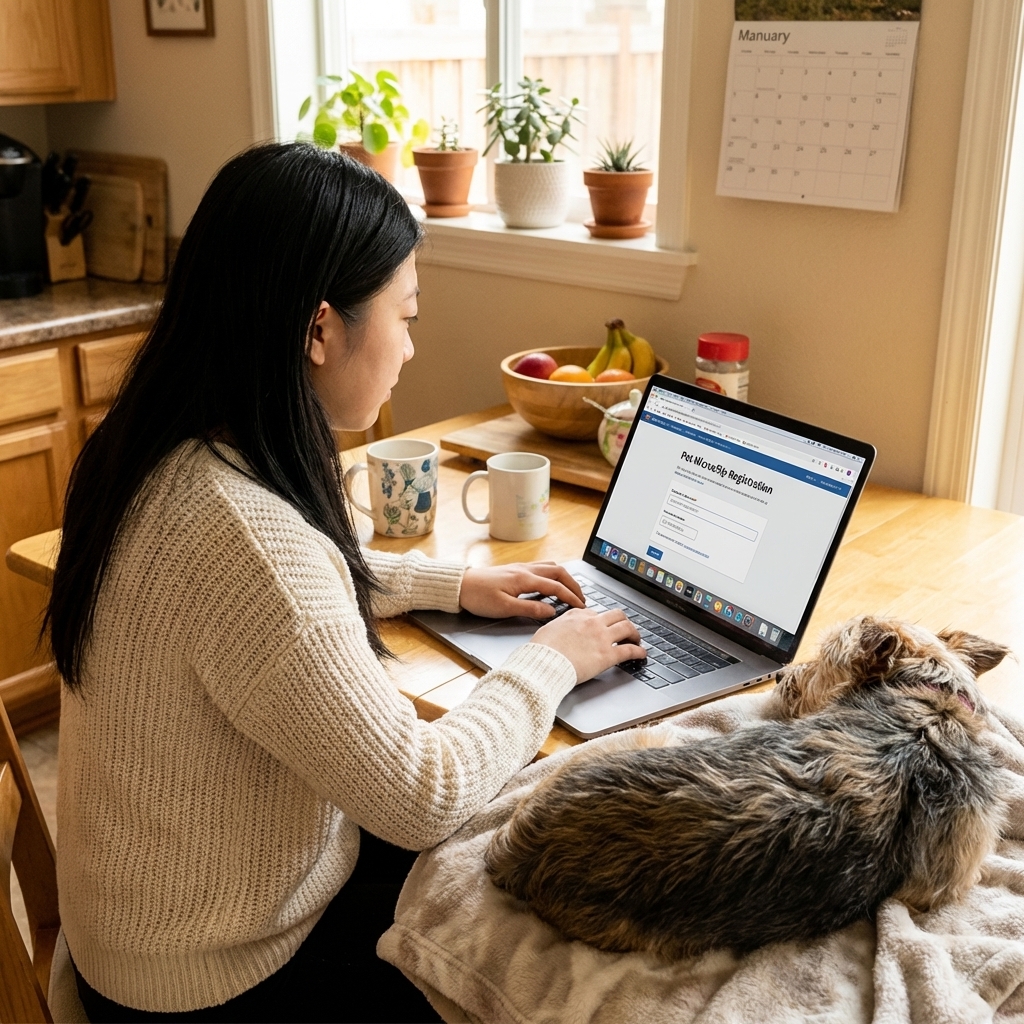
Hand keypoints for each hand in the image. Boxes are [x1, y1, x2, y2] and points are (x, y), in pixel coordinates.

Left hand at [459, 562, 584, 619]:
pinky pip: (541, 568)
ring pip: (550, 567)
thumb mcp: (504, 608)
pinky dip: (552, 575)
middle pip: (558, 572)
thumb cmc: (478, 596)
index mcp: (524, 579)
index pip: (556, 586)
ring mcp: (520, 568)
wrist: (459, 586)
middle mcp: (525, 569)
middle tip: (582, 598)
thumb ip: (530, 608)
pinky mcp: (515, 570)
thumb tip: (551, 611)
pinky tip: (550, 584)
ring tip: (570, 590)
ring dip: (564, 577)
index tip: (581, 607)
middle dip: (573, 584)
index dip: (571, 597)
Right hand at [532, 608, 645, 683]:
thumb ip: (560, 625)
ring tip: (636, 640)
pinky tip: (641, 654)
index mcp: (577, 615)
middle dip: (623, 621)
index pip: (596, 613)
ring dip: (634, 633)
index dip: (602, 621)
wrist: (544, 663)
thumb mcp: (548, 628)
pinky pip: (629, 650)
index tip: (604, 626)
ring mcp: (601, 637)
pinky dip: (639, 651)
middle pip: (617, 615)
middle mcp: (592, 623)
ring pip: (627, 627)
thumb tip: (562, 629)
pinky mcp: (607, 655)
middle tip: (625, 629)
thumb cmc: (542, 650)